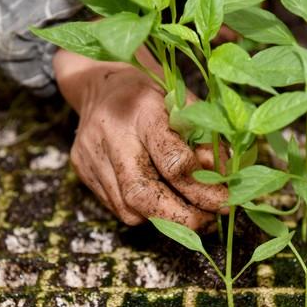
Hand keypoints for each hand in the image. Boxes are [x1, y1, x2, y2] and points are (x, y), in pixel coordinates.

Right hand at [54, 47, 227, 230]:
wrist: (99, 84)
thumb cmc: (149, 93)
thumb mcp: (183, 103)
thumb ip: (204, 138)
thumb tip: (224, 178)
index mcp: (142, 110)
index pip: (173, 162)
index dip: (203, 189)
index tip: (225, 202)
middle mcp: (111, 135)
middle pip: (143, 193)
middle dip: (180, 217)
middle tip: (207, 222)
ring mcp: (91, 155)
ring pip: (128, 208)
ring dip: (164, 220)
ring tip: (189, 214)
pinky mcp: (82, 171)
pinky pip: (116, 206)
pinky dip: (143, 212)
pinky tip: (159, 202)